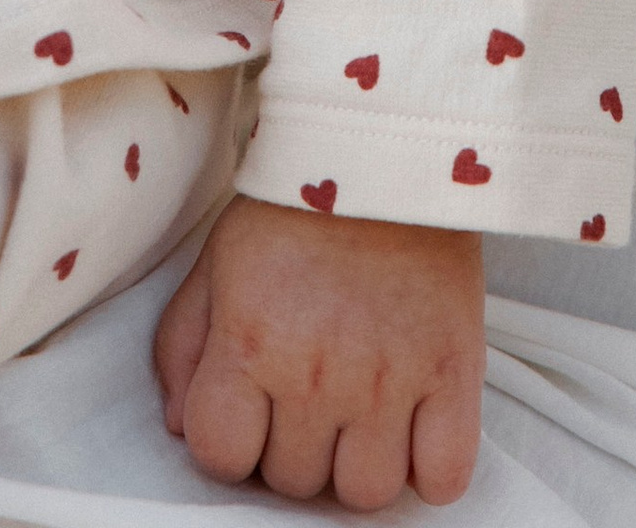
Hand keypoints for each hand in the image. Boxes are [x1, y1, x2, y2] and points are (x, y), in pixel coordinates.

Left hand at [152, 196, 484, 508]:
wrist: (388, 144)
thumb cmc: (299, 203)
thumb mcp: (219, 260)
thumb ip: (185, 345)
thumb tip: (181, 424)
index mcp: (250, 342)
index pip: (221, 457)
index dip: (232, 440)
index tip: (252, 409)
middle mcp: (316, 372)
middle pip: (295, 481)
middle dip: (294, 447)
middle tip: (310, 394)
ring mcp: (390, 378)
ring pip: (365, 493)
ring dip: (359, 464)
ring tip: (361, 412)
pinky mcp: (454, 369)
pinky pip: (443, 476)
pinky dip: (430, 467)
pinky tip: (415, 426)